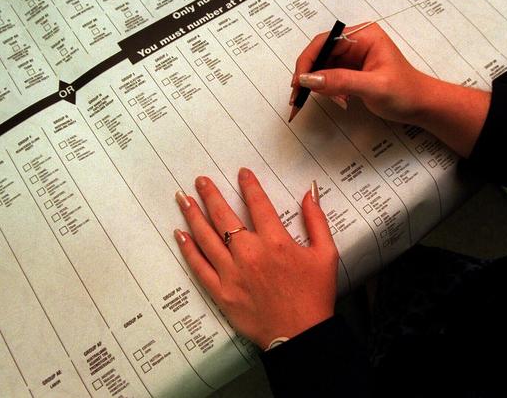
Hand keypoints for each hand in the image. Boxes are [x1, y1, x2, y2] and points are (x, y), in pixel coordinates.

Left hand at [174, 167, 337, 349]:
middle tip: (199, 181)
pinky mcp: (221, 291)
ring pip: (206, 237)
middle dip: (209, 194)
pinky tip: (180, 235)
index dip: (248, 185)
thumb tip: (310, 193)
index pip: (257, 204)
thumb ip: (316, 221)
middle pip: (223, 216)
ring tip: (182, 199)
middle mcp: (249, 253)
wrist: (301, 335)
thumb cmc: (315, 295)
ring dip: (193, 215)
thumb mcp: (326, 255)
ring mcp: (232, 272)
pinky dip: (188, 249)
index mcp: (275, 241)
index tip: (241, 173)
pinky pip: (199, 266)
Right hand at [292, 22, 429, 123]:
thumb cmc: (406, 92)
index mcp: (363, 35)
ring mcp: (353, 56)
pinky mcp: (351, 70)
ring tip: (334, 100)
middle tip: (300, 96)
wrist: (422, 106)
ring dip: (319, 85)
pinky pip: (329, 77)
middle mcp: (356, 42)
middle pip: (320, 54)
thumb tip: (308, 79)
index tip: (298, 82)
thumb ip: (340, 81)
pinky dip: (327, 90)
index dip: (308, 61)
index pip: (324, 42)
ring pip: (322, 67)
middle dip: (310, 75)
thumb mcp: (373, 87)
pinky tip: (339, 99)